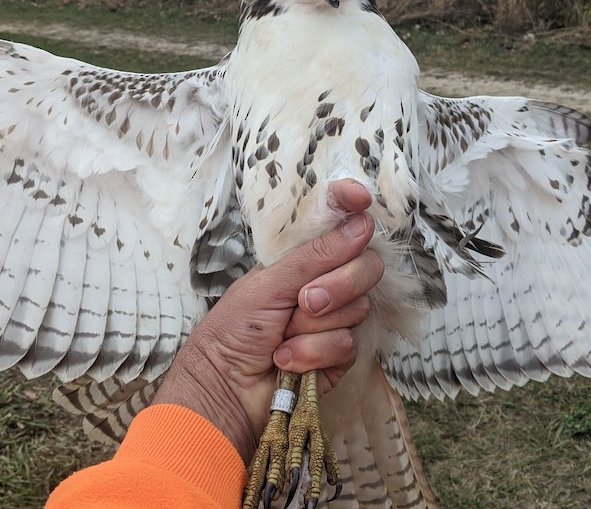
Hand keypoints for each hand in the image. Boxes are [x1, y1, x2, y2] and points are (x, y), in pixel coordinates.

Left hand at [151, 179, 381, 462]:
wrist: (224, 388)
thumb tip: (362, 221)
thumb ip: (317, 255)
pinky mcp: (338, 358)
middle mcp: (324, 287)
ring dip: (314, 327)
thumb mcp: (270, 283)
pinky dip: (313, 354)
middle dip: (336, 286)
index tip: (360, 203)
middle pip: (366, 268)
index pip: (341, 229)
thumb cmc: (234, 330)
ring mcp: (334, 322)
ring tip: (282, 337)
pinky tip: (286, 361)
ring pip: (358, 309)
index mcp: (304, 261)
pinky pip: (348, 345)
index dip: (353, 212)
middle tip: (303, 302)